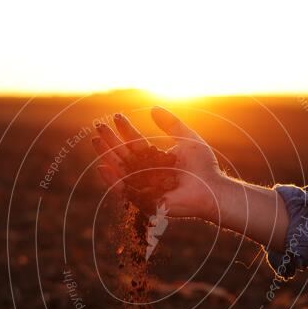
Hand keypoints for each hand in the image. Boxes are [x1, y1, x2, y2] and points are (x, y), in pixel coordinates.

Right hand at [92, 107, 225, 219]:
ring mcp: (143, 186)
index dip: (125, 129)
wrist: (212, 189)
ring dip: (106, 155)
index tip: (116, 116)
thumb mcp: (187, 139)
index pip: (135, 142)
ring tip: (95, 140)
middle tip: (98, 125)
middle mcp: (146, 172)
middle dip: (110, 140)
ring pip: (120, 170)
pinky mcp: (143, 200)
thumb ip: (171, 124)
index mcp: (154, 158)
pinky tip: (102, 166)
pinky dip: (112, 180)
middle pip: (123, 154)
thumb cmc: (204, 167)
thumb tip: (153, 108)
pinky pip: (124, 191)